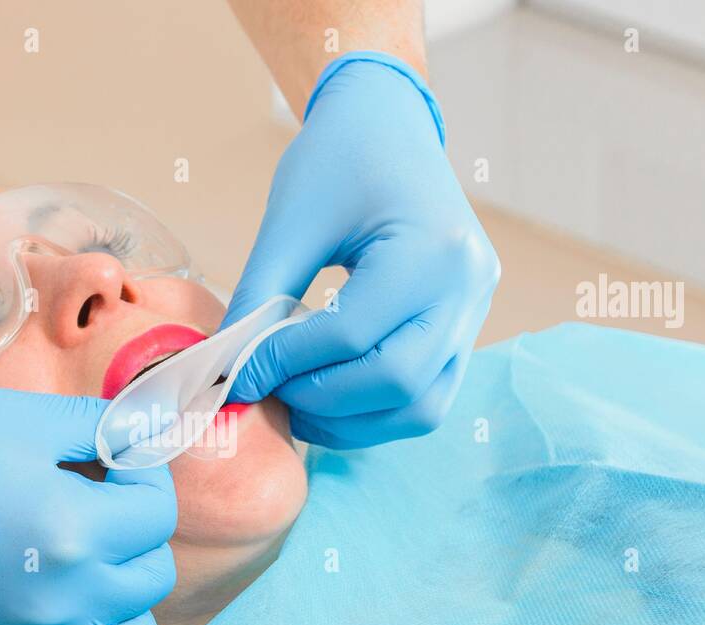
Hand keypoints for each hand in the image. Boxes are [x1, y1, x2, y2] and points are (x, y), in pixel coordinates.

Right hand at [0, 389, 176, 624]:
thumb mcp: (16, 418)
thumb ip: (99, 429)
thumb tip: (150, 435)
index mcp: (71, 534)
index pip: (157, 514)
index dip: (140, 476)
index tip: (109, 457)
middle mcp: (60, 605)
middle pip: (152, 575)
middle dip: (134, 529)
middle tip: (90, 494)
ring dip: (121, 588)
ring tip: (78, 548)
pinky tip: (43, 584)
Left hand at [223, 51, 500, 448]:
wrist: (390, 124)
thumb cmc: (339, 158)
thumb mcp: (291, 221)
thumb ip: (261, 297)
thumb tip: (229, 368)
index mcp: (432, 250)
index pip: (351, 335)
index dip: (286, 364)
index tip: (238, 372)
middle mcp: (467, 289)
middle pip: (396, 384)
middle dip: (321, 400)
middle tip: (269, 390)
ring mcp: (476, 313)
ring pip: (419, 409)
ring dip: (351, 420)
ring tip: (296, 401)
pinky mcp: (467, 328)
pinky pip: (426, 397)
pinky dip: (374, 411)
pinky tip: (328, 394)